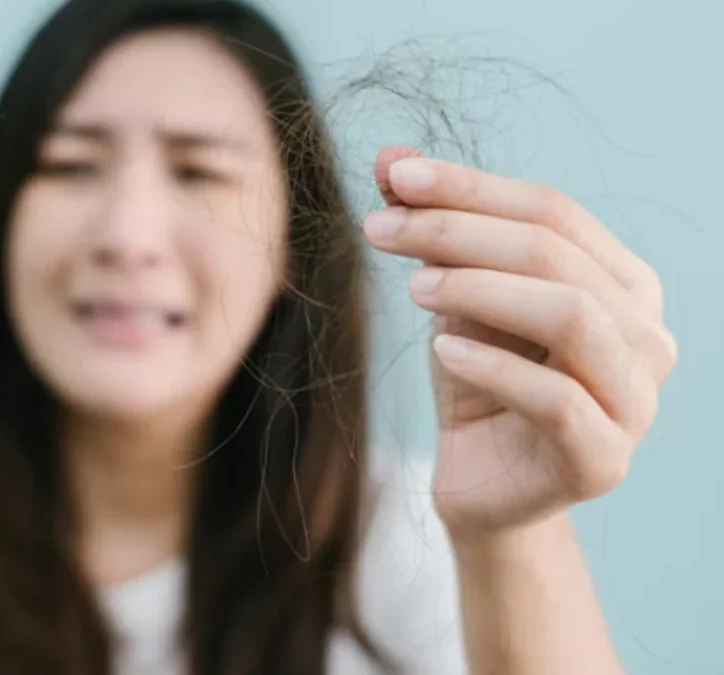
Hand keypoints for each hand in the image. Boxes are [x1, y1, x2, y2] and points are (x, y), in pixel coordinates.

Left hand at [366, 147, 676, 539]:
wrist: (479, 479)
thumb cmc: (477, 379)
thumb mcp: (453, 295)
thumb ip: (434, 228)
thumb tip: (390, 154)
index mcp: (623, 283)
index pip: (554, 211)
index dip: (473, 187)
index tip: (396, 176)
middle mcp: (646, 335)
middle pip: (557, 256)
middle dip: (459, 233)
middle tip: (379, 228)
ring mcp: (637, 400)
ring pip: (572, 317)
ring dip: (482, 290)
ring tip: (413, 288)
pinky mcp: (605, 460)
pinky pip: (558, 399)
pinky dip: (494, 366)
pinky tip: (442, 349)